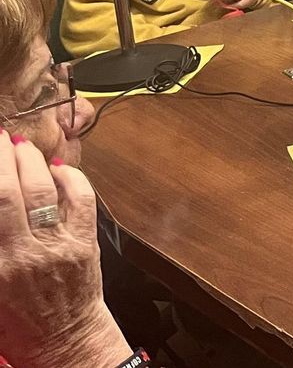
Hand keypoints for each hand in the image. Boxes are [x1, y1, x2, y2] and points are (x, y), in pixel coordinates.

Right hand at [0, 136, 131, 367]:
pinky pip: (82, 200)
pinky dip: (71, 178)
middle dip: (4, 157)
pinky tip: (58, 168)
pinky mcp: (87, 243)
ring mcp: (60, 245)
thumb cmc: (17, 319)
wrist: (63, 341)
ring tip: (22, 146)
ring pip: (47, 189)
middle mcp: (26, 251)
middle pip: (12, 190)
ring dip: (33, 161)